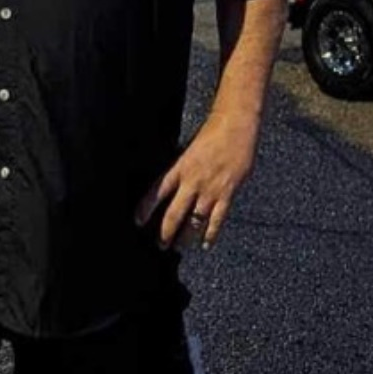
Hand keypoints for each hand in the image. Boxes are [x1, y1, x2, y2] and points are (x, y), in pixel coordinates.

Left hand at [135, 108, 259, 251]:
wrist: (235, 126)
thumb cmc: (213, 132)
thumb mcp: (190, 149)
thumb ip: (183, 168)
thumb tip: (174, 184)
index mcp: (180, 167)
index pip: (157, 191)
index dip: (146, 208)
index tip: (137, 221)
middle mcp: (192, 181)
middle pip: (174, 213)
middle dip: (165, 232)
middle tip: (160, 245)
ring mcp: (210, 189)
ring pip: (194, 221)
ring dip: (185, 237)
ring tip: (179, 247)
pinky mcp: (227, 193)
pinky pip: (216, 219)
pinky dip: (210, 234)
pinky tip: (205, 244)